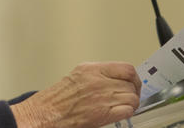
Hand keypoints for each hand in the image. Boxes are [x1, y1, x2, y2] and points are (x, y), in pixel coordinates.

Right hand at [11, 62, 140, 127]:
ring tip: (123, 106)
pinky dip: (128, 112)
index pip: (126, 69)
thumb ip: (99, 73)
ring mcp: (103, 97)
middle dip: (132, 91)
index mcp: (93, 69)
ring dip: (130, 103)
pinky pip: (128, 110)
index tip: (133, 83)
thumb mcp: (79, 74)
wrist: (49, 112)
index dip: (133, 78)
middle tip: (129, 96)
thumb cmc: (59, 97)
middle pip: (131, 84)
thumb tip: (116, 77)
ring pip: (132, 98)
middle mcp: (99, 81)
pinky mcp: (104, 113)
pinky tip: (121, 113)